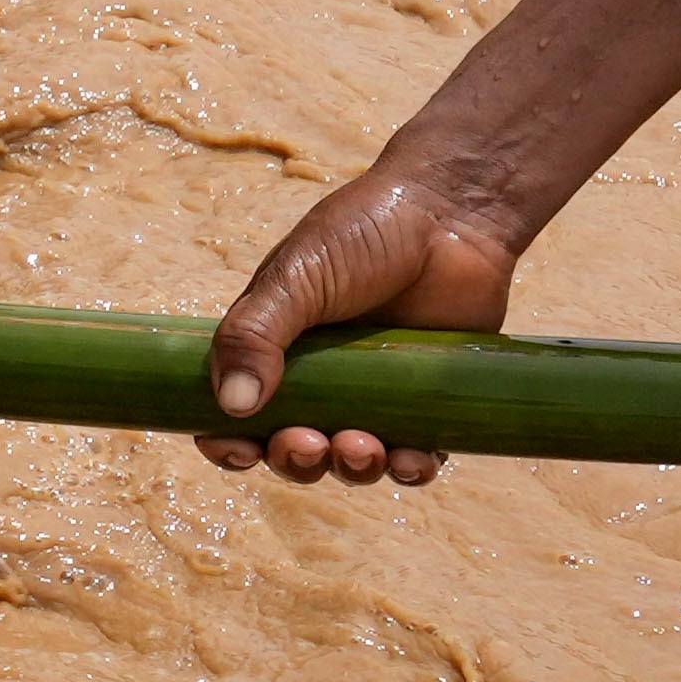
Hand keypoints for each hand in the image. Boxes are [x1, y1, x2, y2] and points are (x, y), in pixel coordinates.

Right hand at [196, 151, 545, 481]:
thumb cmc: (364, 232)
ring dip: (350, 468)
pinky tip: (411, 460)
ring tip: (362, 448)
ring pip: (352, 459)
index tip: (238, 450)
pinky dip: (409, 468)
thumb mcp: (296, 276)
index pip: (234, 412)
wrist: (452, 213)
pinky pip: (414, 454)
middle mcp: (319, 377)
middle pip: (293, 447)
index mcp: (273, 347)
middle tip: (309, 444)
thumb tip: (230, 406)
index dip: (229, 442)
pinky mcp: (426, 399)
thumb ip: (255, 335)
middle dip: (294, 460)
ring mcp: (374, 391)